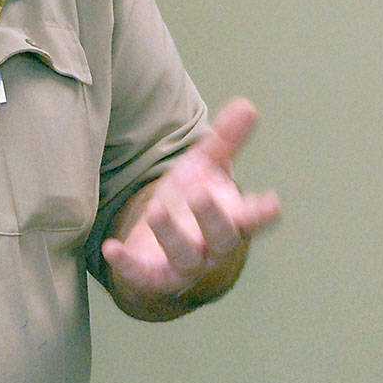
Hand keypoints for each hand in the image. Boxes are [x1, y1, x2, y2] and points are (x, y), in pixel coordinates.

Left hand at [102, 98, 280, 318]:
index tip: (271, 203)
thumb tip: (248, 104)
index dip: (261, 212)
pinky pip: (143, 276)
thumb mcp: (206, 170)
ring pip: (185, 257)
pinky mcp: (155, 278)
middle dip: (213, 219)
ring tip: (156, 212)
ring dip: (171, 236)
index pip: (251, 218)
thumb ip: (226, 141)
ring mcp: (185, 266)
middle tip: (201, 194)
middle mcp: (213, 247)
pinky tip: (110, 248)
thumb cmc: (192, 207)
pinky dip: (128, 266)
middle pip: (221, 238)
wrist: (165, 255)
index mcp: (231, 221)